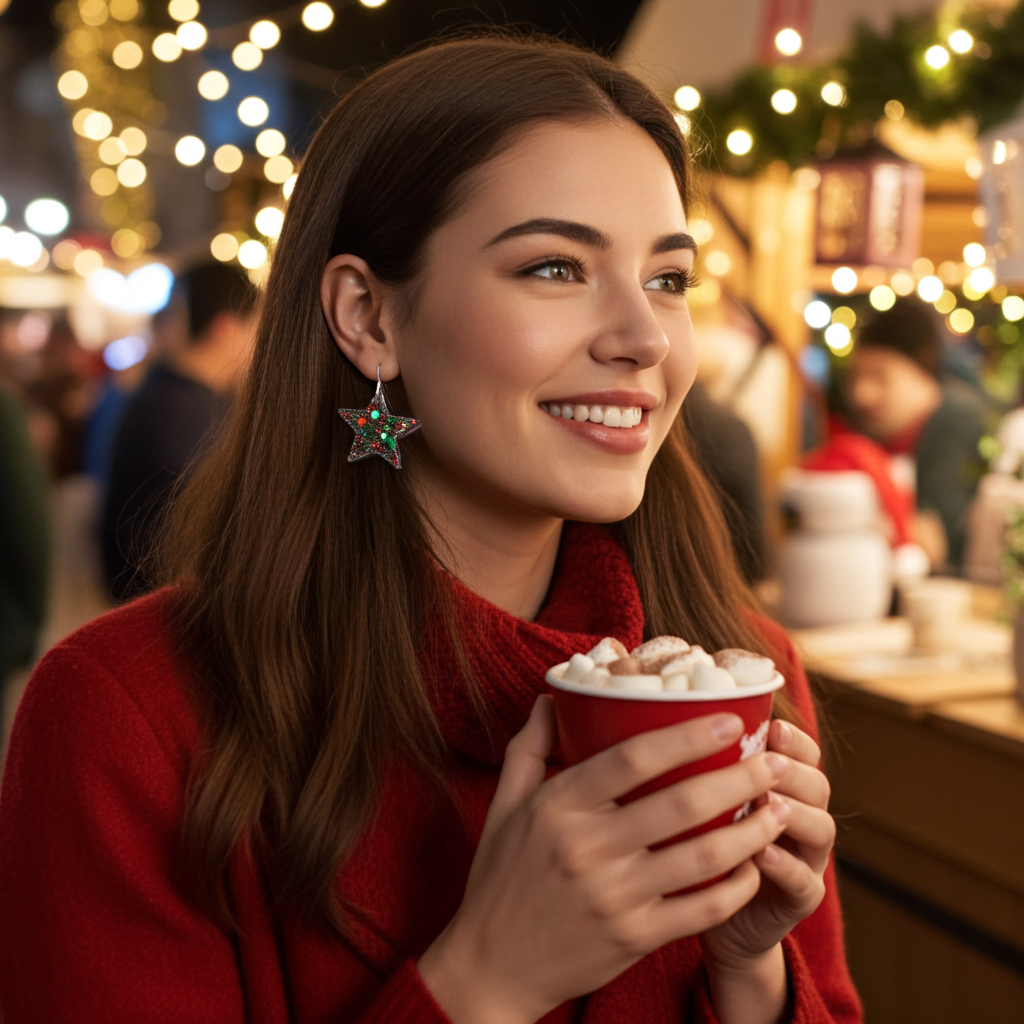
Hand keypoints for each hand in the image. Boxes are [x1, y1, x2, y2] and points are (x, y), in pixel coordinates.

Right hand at [417, 696, 790, 1023]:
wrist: (492, 966)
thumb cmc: (500, 877)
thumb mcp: (504, 805)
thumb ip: (530, 746)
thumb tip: (552, 698)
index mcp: (558, 806)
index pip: (631, 758)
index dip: (687, 736)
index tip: (730, 720)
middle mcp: (588, 848)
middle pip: (680, 803)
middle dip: (740, 779)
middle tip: (774, 761)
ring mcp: (614, 897)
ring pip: (702, 857)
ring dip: (751, 831)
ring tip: (779, 809)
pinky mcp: (634, 938)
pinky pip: (701, 909)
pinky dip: (737, 887)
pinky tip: (755, 867)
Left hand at [700, 719, 834, 973]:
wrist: (705, 916)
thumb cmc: (692, 842)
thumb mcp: (693, 799)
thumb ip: (692, 766)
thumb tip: (657, 720)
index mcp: (780, 786)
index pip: (802, 753)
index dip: (793, 739)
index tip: (771, 727)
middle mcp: (801, 817)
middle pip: (817, 784)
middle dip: (793, 770)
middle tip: (766, 763)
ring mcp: (806, 859)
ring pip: (821, 828)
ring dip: (795, 812)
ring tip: (764, 802)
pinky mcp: (801, 900)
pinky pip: (804, 882)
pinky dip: (786, 866)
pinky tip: (760, 854)